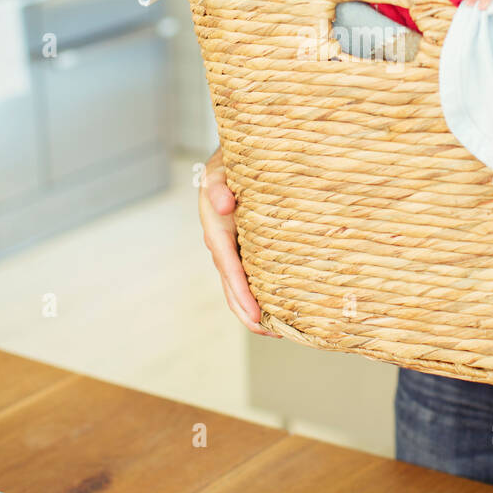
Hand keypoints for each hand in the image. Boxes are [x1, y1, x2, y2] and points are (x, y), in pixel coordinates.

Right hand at [198, 152, 276, 337]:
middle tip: (268, 331)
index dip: (241, 291)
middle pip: (230, 285)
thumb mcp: (219, 169)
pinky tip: (277, 308)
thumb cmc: (228, 163)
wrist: (231, 160)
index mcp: (215, 227)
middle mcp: (220, 244)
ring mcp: (231, 250)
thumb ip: (218, 185)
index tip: (254, 314)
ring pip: (237, 286)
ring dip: (252, 309)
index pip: (228, 266)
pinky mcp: (242, 249)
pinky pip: (247, 276)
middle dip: (246, 311)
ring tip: (275, 330)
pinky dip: (258, 295)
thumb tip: (225, 206)